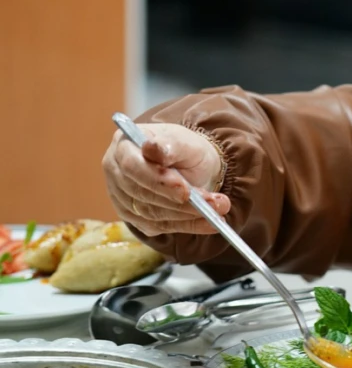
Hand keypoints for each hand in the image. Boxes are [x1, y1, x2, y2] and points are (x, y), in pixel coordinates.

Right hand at [102, 123, 229, 235]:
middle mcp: (116, 172)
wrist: (190, 164)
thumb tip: (152, 148)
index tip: (185, 190)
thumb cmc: (184, 149)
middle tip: (215, 202)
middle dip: (181, 202)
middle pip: (142, 194)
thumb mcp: (184, 141)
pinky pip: (158, 227)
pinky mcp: (134, 217)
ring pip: (151, 214)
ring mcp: (122, 197)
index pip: (132, 166)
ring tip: (220, 208)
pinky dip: (187, 225)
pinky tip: (210, 222)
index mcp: (123, 145)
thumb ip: (171, 146)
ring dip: (189, 215)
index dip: (158, 180)